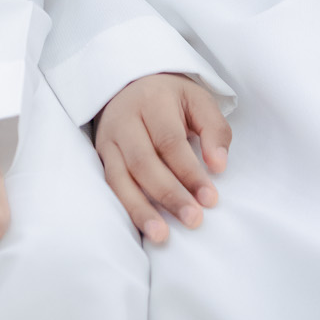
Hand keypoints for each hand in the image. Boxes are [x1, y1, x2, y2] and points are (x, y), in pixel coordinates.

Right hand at [94, 73, 230, 244]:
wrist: (132, 83)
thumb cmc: (172, 98)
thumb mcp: (199, 101)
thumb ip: (214, 130)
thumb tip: (218, 166)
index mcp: (152, 102)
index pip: (170, 142)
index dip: (190, 173)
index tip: (210, 199)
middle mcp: (125, 120)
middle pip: (143, 162)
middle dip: (169, 195)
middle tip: (193, 220)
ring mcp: (108, 139)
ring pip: (120, 178)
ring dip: (141, 209)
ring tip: (162, 236)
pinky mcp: (101, 155)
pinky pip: (110, 185)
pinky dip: (126, 207)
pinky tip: (143, 226)